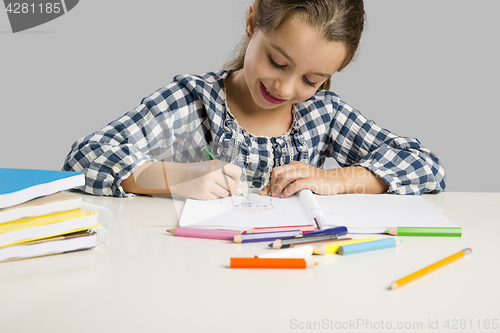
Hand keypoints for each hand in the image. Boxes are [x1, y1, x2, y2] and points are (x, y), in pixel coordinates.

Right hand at [167, 160, 242, 199]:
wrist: (179, 176)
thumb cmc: (197, 171)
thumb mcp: (212, 167)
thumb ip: (227, 174)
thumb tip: (241, 187)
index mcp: (217, 164)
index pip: (237, 172)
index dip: (237, 178)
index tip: (233, 180)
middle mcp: (213, 173)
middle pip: (233, 185)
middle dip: (232, 189)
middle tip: (226, 187)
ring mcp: (208, 185)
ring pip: (226, 193)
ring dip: (223, 192)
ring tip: (214, 187)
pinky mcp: (204, 194)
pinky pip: (217, 198)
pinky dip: (215, 196)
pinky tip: (208, 190)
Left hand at [259, 162, 388, 197]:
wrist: (334, 181)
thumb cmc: (317, 182)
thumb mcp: (300, 180)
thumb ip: (289, 183)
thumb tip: (274, 191)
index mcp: (294, 166)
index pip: (276, 172)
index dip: (269, 182)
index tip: (264, 192)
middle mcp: (298, 167)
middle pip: (278, 171)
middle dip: (271, 183)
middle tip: (270, 194)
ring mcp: (304, 172)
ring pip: (285, 176)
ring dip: (278, 187)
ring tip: (276, 195)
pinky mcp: (310, 180)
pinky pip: (296, 184)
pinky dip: (288, 190)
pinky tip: (285, 195)